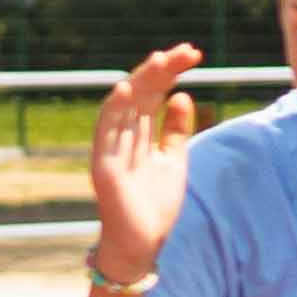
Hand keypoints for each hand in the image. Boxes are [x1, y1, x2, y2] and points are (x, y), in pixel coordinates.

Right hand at [86, 46, 203, 282]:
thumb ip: (175, 129)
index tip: (193, 54)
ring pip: (123, 105)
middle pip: (140, 92)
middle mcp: (122, 134)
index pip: (154, 92)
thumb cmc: (155, 204)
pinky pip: (105, 133)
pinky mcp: (103, 166)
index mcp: (139, 131)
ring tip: (160, 60)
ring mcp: (111, 148)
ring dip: (140, 80)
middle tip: (185, 51)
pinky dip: (114, 110)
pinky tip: (125, 88)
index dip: (171, 72)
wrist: (144, 244)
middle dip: (162, 70)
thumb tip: (182, 94)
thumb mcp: (174, 159)